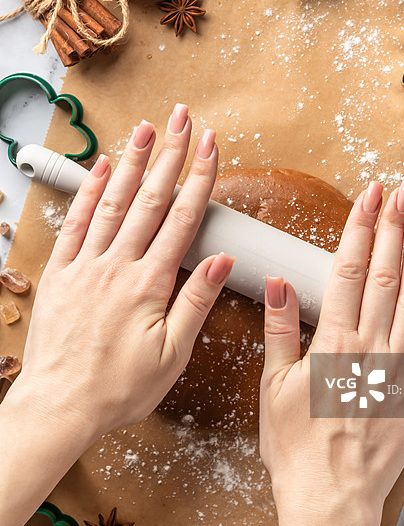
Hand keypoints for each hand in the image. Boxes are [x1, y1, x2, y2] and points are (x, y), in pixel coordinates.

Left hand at [0, 106, 231, 525]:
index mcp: (149, 285)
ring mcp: (85, 266)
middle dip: (168, 154)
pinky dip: (89, 192)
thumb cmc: (118, 389)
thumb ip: (196, 303)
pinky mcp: (60, 274)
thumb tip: (222, 262)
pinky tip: (100, 168)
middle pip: (150, 199)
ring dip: (131, 162)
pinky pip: (76, 223)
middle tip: (180, 118)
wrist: (59, 408)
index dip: (198, 177)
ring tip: (145, 128)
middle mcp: (117, 266)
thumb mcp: (172, 356)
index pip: (182, 219)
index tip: (209, 144)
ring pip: (113, 202)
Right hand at [260, 180, 403, 525]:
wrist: (329, 500)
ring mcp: (400, 370)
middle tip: (401, 190)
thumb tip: (279, 283)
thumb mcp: (272, 387)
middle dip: (392, 227)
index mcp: (331, 346)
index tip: (369, 197)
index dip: (360, 229)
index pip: (347, 271)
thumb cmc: (296, 448)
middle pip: (383, 276)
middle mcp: (370, 350)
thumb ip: (280, 330)